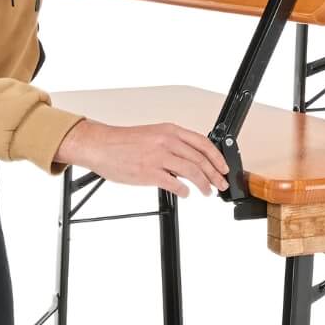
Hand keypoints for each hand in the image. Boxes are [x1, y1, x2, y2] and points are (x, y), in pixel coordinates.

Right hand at [53, 119, 230, 197]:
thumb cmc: (123, 143)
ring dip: (204, 184)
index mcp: (169, 131)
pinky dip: (184, 191)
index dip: (217, 157)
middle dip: (215, 174)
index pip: (202, 143)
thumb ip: (173, 145)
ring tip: (207, 191)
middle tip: (220, 184)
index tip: (224, 167)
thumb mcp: (153, 135)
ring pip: (192, 171)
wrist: (101, 146)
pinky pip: (175, 184)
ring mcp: (158, 157)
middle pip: (201, 159)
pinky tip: (186, 194)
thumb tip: (191, 159)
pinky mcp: (149, 172)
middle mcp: (167, 142)